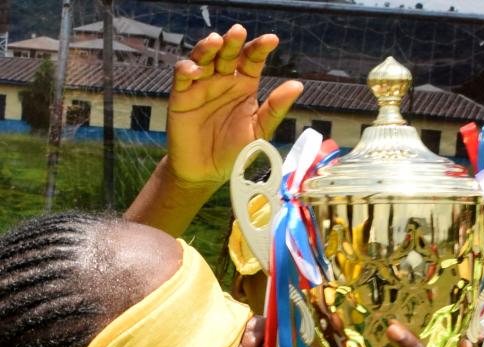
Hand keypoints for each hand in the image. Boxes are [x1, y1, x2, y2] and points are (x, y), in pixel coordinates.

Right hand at [166, 24, 301, 188]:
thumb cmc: (235, 153)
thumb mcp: (259, 132)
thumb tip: (297, 86)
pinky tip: (196, 71)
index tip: (272, 40)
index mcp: (244, 85)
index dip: (260, 48)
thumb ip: (275, 109)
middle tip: (239, 33)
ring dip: (208, 47)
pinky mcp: (182, 95)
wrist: (207, 174)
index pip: (252, 60)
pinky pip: (182, 76)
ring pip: (204, 57)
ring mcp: (202, 85)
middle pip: (228, 53)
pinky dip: (188, 69)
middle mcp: (223, 80)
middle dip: (233, 41)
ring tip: (216, 42)